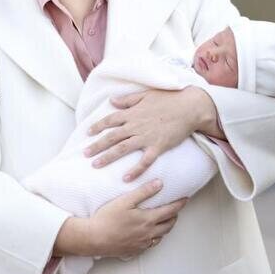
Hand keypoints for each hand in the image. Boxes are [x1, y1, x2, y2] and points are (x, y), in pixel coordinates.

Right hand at [55, 179, 187, 257]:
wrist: (93, 238)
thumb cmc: (107, 218)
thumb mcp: (125, 200)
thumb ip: (144, 192)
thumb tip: (160, 183)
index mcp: (148, 220)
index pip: (171, 211)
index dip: (180, 204)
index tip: (186, 199)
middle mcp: (148, 233)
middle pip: (169, 225)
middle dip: (174, 216)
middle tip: (175, 209)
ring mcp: (142, 244)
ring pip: (161, 236)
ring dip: (165, 228)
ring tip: (164, 220)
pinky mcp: (134, 250)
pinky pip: (150, 245)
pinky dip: (155, 238)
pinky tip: (150, 234)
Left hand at [83, 86, 217, 180]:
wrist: (189, 107)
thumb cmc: (169, 99)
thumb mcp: (146, 95)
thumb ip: (128, 99)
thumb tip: (112, 101)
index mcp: (133, 112)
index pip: (110, 120)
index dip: (98, 126)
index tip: (88, 133)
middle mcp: (136, 125)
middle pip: (112, 137)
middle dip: (97, 146)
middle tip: (85, 154)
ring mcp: (146, 137)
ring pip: (122, 148)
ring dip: (108, 157)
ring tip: (96, 165)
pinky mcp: (158, 146)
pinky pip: (144, 161)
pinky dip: (135, 170)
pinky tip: (125, 178)